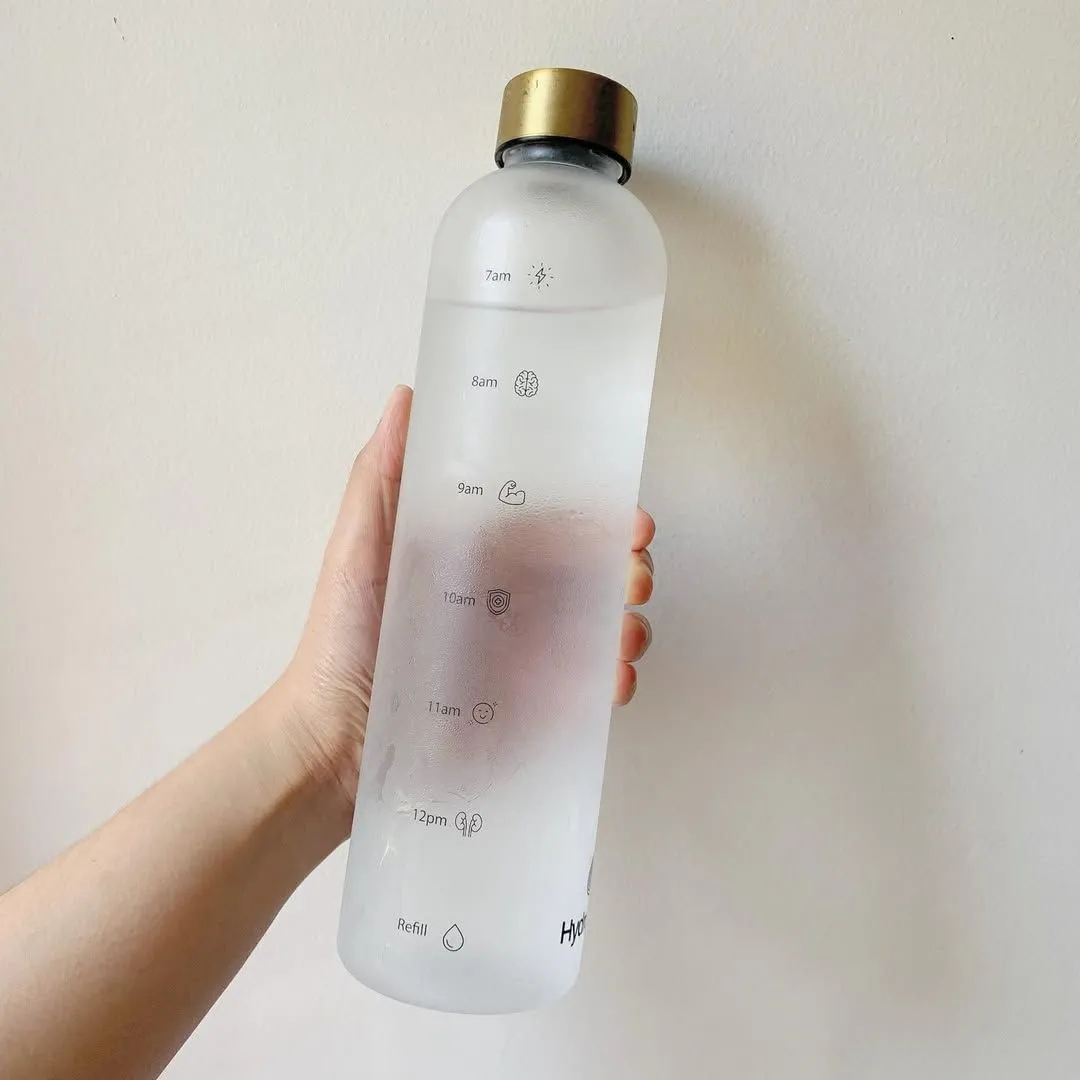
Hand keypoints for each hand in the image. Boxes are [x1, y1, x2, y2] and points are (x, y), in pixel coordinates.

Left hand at [277, 385, 656, 808]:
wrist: (330, 743)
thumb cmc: (341, 640)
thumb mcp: (358, 549)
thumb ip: (382, 477)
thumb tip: (406, 396)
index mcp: (477, 558)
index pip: (553, 528)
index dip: (600, 519)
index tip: (633, 521)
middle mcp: (508, 603)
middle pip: (588, 577)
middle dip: (626, 572)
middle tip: (634, 578)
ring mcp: (523, 659)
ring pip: (597, 631)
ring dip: (625, 626)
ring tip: (625, 635)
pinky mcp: (528, 713)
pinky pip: (584, 693)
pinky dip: (610, 684)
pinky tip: (613, 683)